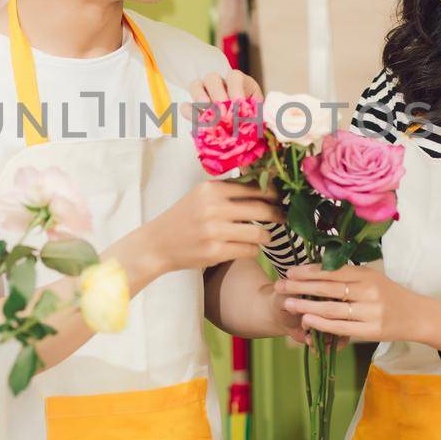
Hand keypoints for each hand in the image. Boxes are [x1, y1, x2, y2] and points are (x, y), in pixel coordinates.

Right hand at [141, 180, 283, 273]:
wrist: (157, 244)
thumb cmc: (184, 218)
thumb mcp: (201, 196)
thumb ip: (228, 190)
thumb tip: (266, 187)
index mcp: (211, 189)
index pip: (254, 188)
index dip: (272, 194)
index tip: (280, 199)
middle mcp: (213, 207)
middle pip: (261, 209)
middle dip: (277, 214)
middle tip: (283, 217)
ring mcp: (214, 231)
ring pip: (258, 233)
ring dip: (267, 235)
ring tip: (266, 236)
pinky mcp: (214, 252)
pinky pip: (249, 251)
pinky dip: (253, 250)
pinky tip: (248, 247)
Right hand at [183, 69, 263, 121]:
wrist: (245, 130)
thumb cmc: (253, 118)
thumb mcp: (259, 113)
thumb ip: (258, 112)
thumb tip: (259, 116)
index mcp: (239, 82)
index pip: (234, 77)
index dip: (235, 89)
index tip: (238, 104)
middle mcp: (221, 83)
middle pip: (212, 78)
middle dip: (216, 94)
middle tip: (222, 112)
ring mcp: (206, 93)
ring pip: (196, 85)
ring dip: (199, 98)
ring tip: (206, 113)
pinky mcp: (196, 108)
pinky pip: (186, 105)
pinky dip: (189, 112)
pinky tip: (196, 121)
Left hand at [277, 263, 440, 351]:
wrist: (418, 316)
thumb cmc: (390, 295)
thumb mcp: (372, 278)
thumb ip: (349, 276)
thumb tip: (316, 271)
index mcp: (367, 274)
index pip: (333, 271)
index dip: (310, 271)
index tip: (290, 272)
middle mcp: (368, 291)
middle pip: (329, 288)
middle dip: (301, 286)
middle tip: (280, 285)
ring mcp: (370, 312)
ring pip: (333, 308)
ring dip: (307, 305)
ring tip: (288, 303)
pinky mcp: (370, 331)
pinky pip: (341, 327)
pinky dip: (322, 324)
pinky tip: (307, 321)